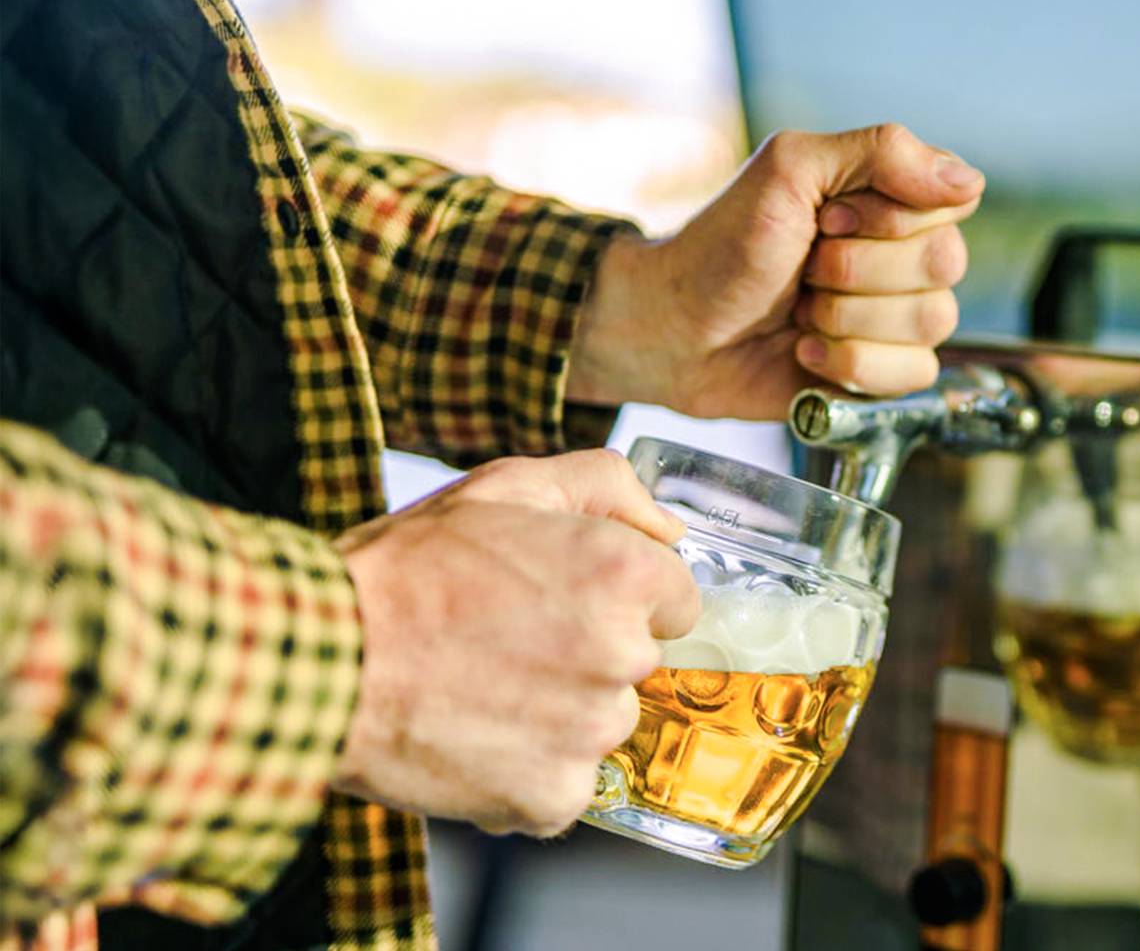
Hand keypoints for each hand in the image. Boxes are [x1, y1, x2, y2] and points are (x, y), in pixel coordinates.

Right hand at [331, 451, 698, 835]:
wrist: (320, 656)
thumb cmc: (407, 568)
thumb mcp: (506, 485)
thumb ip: (608, 486)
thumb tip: (671, 528)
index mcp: (623, 574)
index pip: (676, 599)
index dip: (620, 593)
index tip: (563, 594)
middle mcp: (622, 655)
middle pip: (636, 662)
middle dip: (588, 650)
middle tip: (507, 635)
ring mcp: (588, 733)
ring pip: (598, 722)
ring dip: (557, 711)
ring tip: (480, 683)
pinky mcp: (553, 796)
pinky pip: (562, 782)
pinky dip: (525, 768)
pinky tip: (472, 731)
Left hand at [569, 123, 983, 418]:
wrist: (676, 328)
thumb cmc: (722, 245)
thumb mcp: (790, 169)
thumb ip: (880, 152)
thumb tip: (967, 179)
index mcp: (890, 199)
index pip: (951, 202)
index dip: (886, 218)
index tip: (823, 218)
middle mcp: (903, 256)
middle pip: (946, 264)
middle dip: (857, 270)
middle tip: (804, 268)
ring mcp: (895, 317)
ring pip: (932, 322)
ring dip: (847, 318)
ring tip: (800, 313)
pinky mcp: (882, 373)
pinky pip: (912, 375)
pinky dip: (849, 365)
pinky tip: (806, 354)